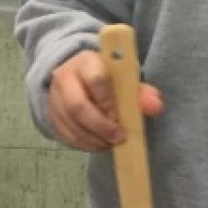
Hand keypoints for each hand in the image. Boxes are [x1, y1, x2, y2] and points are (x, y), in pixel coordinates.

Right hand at [46, 48, 164, 150]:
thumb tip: (155, 106)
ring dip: (93, 139)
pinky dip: (84, 144)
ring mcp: (55, 98)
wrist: (78, 77)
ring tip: (111, 143)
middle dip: (100, 126)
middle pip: (78, 106)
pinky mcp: (52, 115)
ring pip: (71, 124)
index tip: (120, 117)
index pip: (95, 80)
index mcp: (86, 62)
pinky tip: (99, 144)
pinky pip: (66, 135)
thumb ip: (142, 93)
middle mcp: (65, 78)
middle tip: (118, 137)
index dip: (109, 103)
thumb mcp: (125, 79)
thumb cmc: (107, 78)